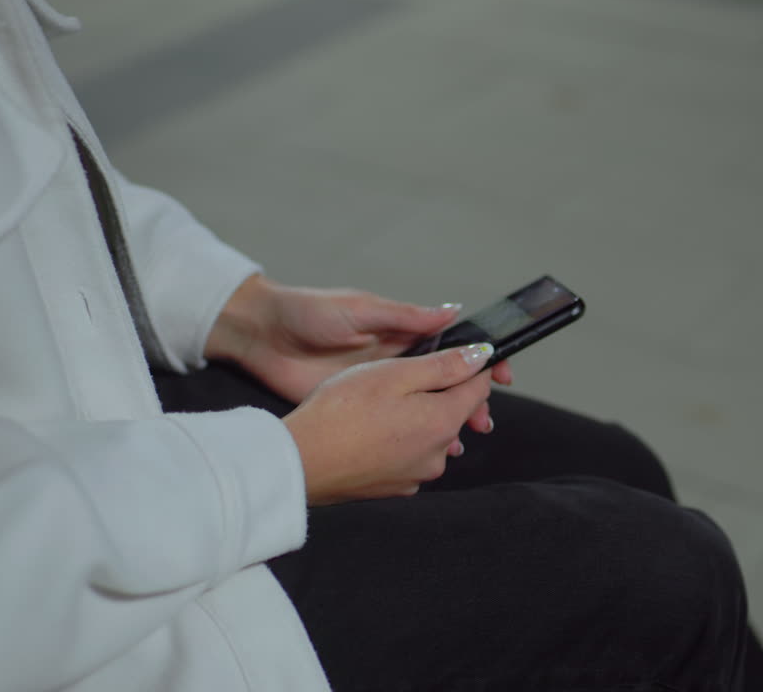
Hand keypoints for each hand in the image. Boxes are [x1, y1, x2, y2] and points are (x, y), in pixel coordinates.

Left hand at [204, 276, 511, 415]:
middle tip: (483, 419)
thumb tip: (453, 311)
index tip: (500, 372)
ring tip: (460, 440)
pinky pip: (394, 431)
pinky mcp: (358, 413)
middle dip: (468, 403)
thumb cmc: (309, 315)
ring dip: (446, 427)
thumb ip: (406, 316)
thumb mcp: (361, 311)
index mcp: (400, 336)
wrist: (262, 337)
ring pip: (423, 413)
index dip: (476, 362)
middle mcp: (394, 366)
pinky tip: (427, 452)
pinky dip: (415, 442)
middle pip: (443, 387)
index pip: (450, 350)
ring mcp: (377, 393)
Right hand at [284, 344, 494, 504]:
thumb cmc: (340, 412)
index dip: (470, 366)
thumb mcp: (395, 373)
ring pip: (430, 434)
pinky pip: (408, 454)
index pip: (479, 388)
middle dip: (436, 392)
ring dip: (415, 417)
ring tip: (376, 405)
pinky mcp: (395, 486)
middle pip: (454, 412)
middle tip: (396, 378)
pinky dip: (396, 440)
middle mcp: (439, 454)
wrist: (301, 461)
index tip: (455, 356)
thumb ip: (444, 365)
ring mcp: (417, 475)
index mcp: (444, 421)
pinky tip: (368, 430)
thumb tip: (482, 356)